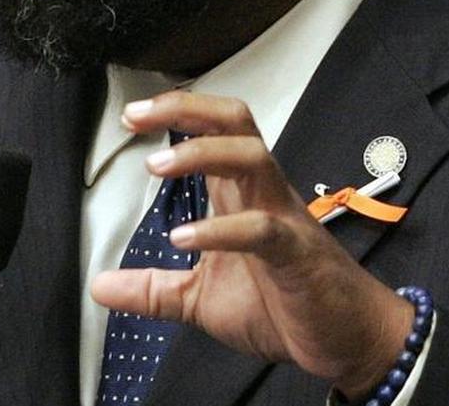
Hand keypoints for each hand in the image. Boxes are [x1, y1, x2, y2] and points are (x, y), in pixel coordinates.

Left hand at [90, 91, 413, 398]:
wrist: (348, 339)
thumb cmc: (287, 305)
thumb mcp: (201, 300)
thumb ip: (153, 289)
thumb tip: (100, 286)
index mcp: (241, 195)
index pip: (213, 130)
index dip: (174, 113)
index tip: (131, 117)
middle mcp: (263, 194)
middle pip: (234, 122)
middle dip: (186, 109)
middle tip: (138, 116)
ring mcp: (283, 219)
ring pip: (252, 157)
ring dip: (202, 154)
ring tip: (156, 167)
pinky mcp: (296, 254)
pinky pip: (261, 229)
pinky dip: (220, 230)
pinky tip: (183, 239)